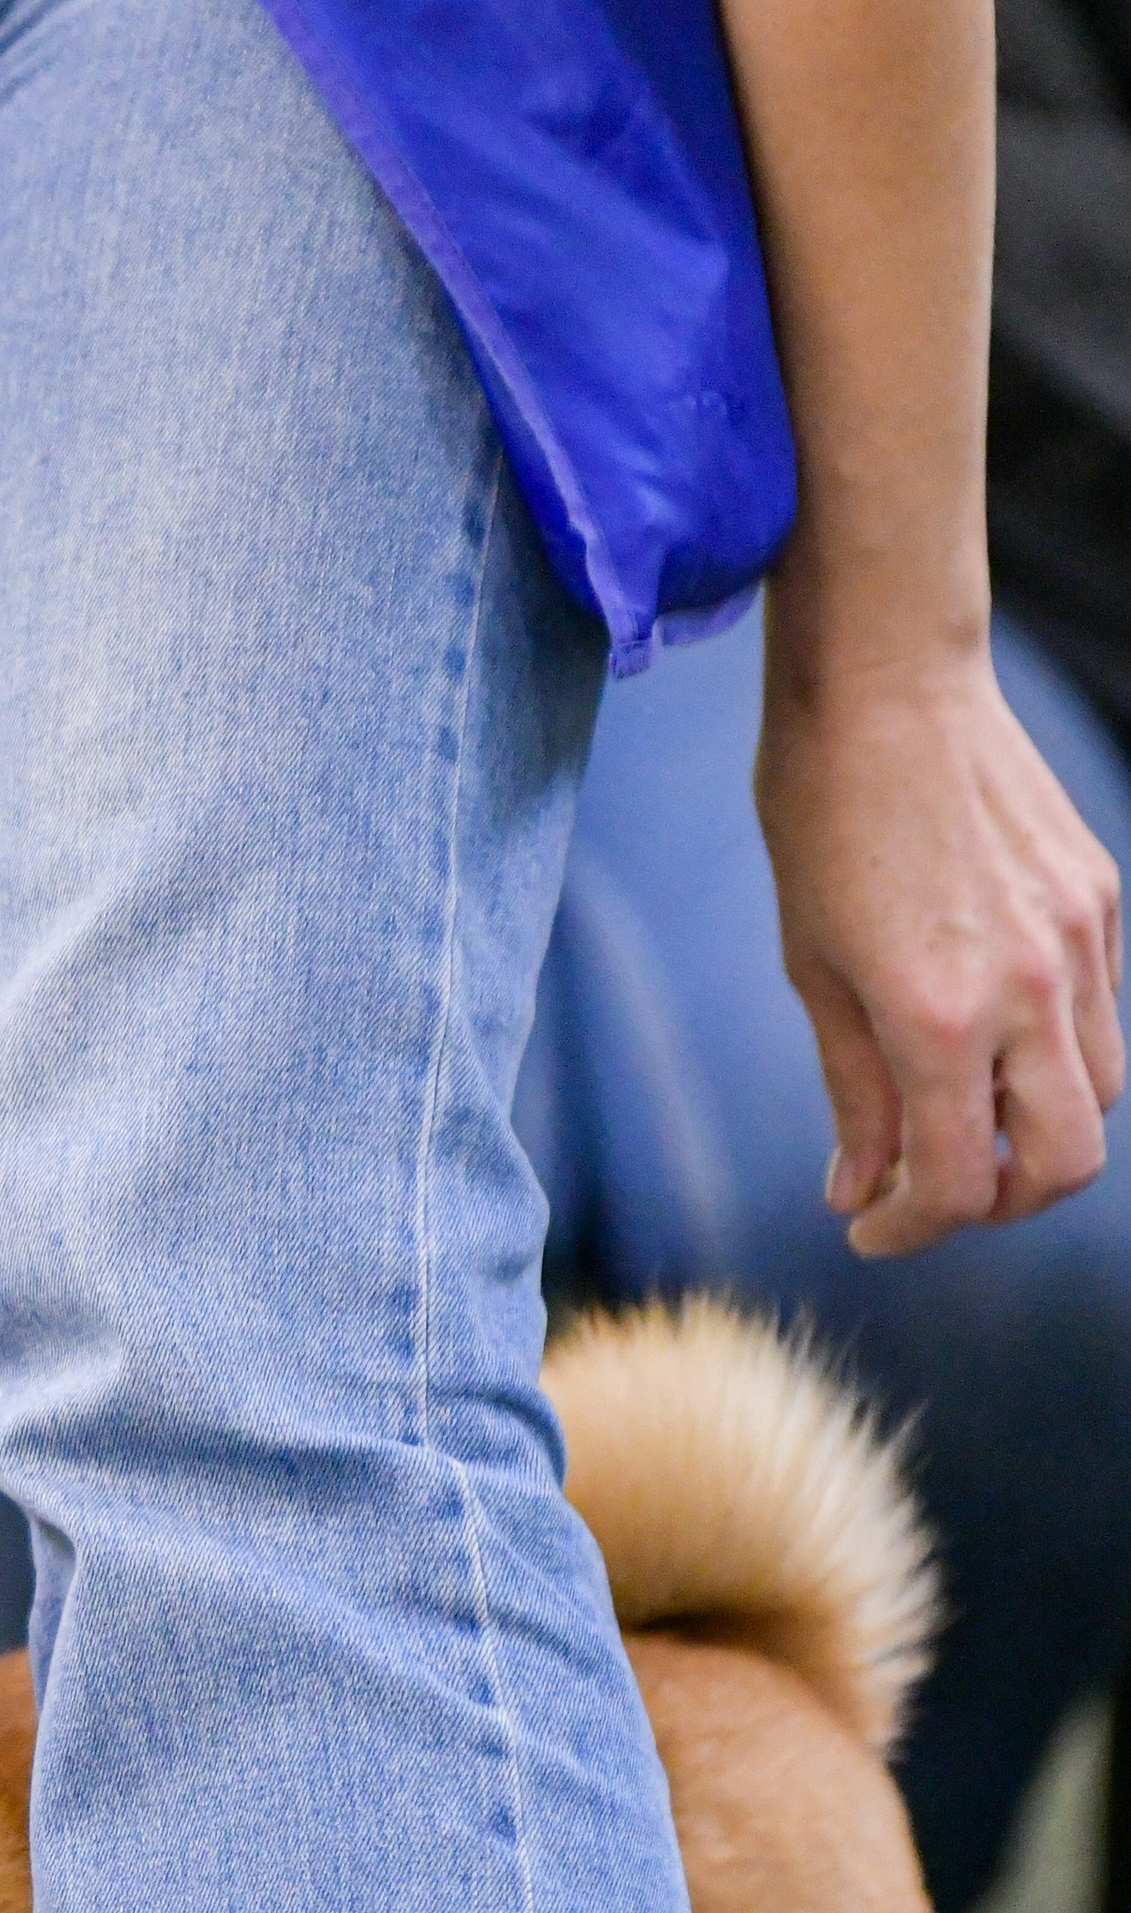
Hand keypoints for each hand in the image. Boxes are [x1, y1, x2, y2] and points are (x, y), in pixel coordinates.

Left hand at [755, 638, 1123, 1256]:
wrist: (888, 683)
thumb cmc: (822, 819)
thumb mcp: (814, 973)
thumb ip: (854, 1094)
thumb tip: (861, 1194)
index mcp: (939, 1019)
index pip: (957, 1184)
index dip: (910, 1229)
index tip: (866, 1227)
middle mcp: (1029, 990)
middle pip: (1064, 1164)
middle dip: (999, 1202)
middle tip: (933, 1191)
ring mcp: (1079, 942)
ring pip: (1097, 1095)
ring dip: (1035, 1130)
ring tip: (960, 1116)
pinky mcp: (1099, 898)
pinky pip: (1098, 1015)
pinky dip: (1050, 1054)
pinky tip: (985, 1030)